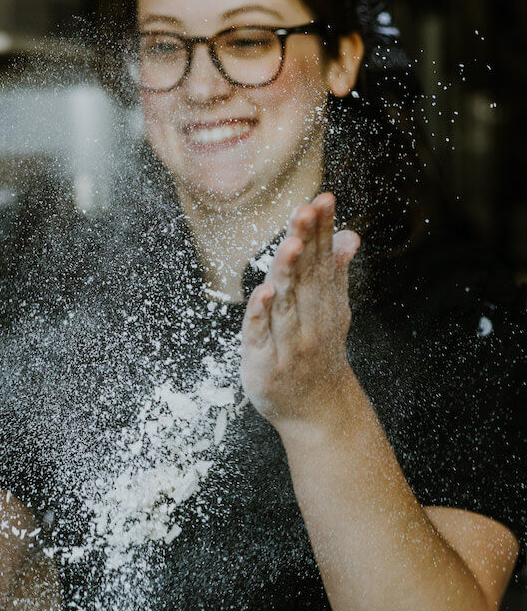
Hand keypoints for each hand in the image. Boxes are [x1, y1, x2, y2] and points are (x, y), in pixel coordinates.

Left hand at [240, 193, 359, 431]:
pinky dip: (262, 315)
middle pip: (305, 275)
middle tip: (307, 210)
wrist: (316, 411)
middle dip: (306, 241)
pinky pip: (261, 335)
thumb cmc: (319, 355)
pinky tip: (264, 293)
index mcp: (323, 302)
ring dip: (288, 272)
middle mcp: (309, 319)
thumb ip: (335, 272)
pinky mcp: (264, 362)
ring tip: (292, 243)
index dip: (322, 229)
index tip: (323, 198)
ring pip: (286, 301)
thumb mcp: (333, 311)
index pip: (322, 259)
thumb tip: (350, 235)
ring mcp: (288, 341)